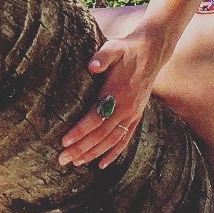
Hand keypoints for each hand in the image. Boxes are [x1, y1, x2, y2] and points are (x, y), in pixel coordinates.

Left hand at [59, 28, 169, 168]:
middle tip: (62, 159)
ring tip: (75, 163)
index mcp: (117, 93)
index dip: (80, 131)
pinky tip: (101, 165)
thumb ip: (103, 56)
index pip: (95, 117)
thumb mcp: (114, 47)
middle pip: (100, 134)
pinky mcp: (136, 116)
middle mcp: (126, 107)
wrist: (152, 51)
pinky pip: (125, 139)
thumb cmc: (126, 50)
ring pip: (111, 141)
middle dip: (81, 148)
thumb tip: (92, 65)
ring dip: (93, 154)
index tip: (64, 141)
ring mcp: (132, 114)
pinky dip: (113, 153)